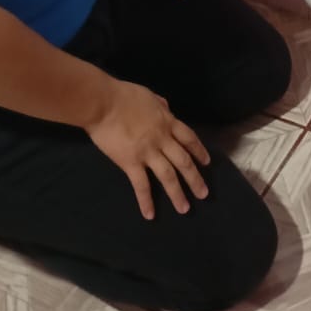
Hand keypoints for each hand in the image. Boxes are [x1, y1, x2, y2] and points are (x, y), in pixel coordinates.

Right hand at [85, 79, 209, 219]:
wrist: (104, 103)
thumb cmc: (124, 95)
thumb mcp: (150, 96)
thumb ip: (161, 105)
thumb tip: (167, 108)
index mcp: (167, 121)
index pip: (189, 138)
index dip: (199, 151)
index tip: (207, 163)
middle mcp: (162, 138)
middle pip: (184, 161)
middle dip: (195, 178)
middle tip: (204, 194)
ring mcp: (148, 152)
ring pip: (168, 175)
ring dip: (178, 193)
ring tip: (185, 208)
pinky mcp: (131, 162)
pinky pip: (141, 185)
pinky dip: (146, 201)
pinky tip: (150, 215)